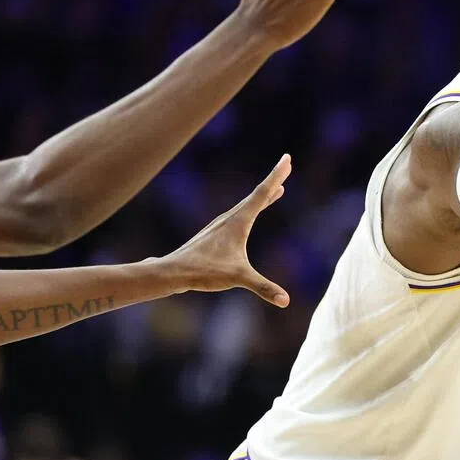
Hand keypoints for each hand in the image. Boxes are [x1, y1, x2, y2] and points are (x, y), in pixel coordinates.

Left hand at [163, 155, 292, 306]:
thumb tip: (285, 301)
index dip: (277, 176)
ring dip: (264, 196)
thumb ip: (262, 287)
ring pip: (247, 205)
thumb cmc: (203, 271)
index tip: (287, 158)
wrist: (172, 272)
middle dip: (274, 181)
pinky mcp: (216, 234)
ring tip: (277, 191)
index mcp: (238, 222)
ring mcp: (221, 225)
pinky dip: (252, 208)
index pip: (262, 193)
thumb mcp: (237, 278)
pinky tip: (249, 216)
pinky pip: (240, 215)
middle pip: (256, 195)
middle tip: (286, 166)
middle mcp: (230, 218)